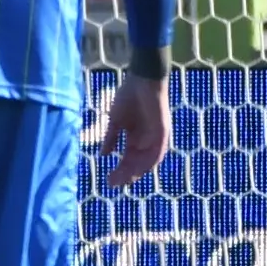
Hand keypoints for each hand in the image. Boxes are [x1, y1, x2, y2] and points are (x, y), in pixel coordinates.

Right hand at [101, 74, 169, 189]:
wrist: (142, 81)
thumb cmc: (128, 98)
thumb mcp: (115, 122)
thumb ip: (110, 139)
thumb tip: (103, 155)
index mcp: (135, 138)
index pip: (127, 159)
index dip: (119, 171)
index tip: (108, 181)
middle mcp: (146, 141)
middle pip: (137, 163)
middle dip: (125, 174)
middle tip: (113, 184)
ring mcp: (156, 137)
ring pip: (148, 160)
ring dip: (137, 171)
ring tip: (125, 180)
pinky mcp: (163, 131)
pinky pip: (159, 150)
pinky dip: (151, 160)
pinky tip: (142, 169)